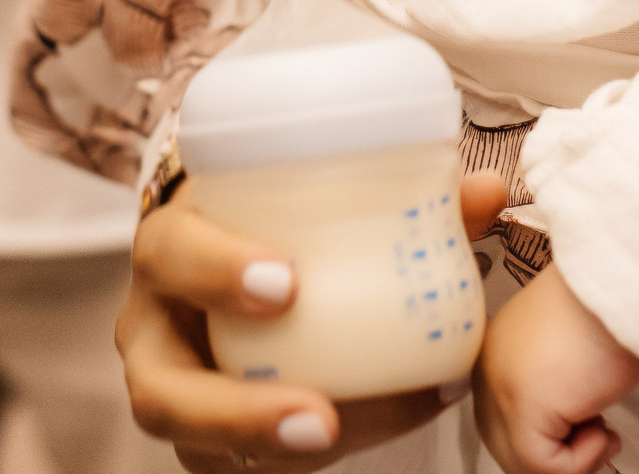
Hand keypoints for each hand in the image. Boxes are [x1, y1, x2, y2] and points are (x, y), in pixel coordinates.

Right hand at [120, 174, 510, 472]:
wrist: (215, 257)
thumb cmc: (255, 223)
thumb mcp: (293, 196)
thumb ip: (394, 196)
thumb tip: (483, 193)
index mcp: (169, 250)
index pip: (168, 255)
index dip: (215, 270)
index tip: (286, 283)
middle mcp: (155, 331)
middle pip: (161, 390)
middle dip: (237, 413)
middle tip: (320, 414)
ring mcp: (175, 392)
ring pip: (203, 447)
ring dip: (280, 449)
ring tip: (350, 435)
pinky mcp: (207, 437)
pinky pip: (251, 464)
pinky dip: (325, 445)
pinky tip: (399, 416)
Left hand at [474, 264, 638, 473]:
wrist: (623, 288)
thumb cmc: (610, 313)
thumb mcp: (569, 360)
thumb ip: (552, 393)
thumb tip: (562, 441)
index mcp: (491, 356)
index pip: (499, 424)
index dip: (548, 440)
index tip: (586, 431)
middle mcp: (485, 370)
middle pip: (506, 449)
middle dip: (558, 456)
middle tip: (598, 438)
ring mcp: (498, 387)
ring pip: (524, 463)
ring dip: (574, 459)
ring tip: (604, 430)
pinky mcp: (522, 403)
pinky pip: (547, 465)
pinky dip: (584, 459)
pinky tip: (605, 429)